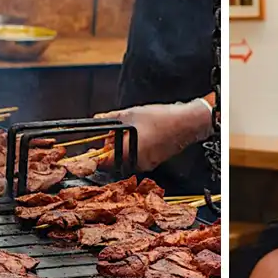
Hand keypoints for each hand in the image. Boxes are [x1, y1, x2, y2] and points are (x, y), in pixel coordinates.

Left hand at [93, 99, 212, 171]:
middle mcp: (136, 163)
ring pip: (127, 158)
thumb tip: (98, 118)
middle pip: (115, 160)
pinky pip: (139, 157)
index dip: (95, 156)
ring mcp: (147, 164)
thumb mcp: (130, 114)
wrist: (187, 123)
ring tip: (129, 131)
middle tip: (111, 135)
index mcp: (126, 153)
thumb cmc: (161, 119)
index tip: (90, 151)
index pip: (103, 162)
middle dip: (110, 148)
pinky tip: (141, 135)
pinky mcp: (155, 162)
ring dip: (123, 147)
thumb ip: (110, 118)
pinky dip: (135, 148)